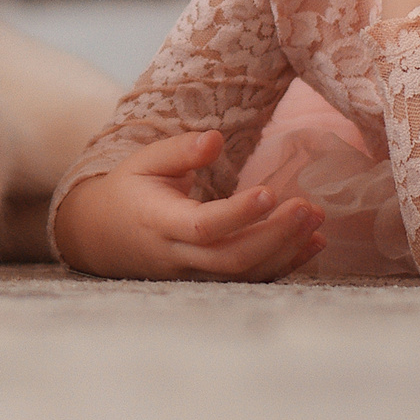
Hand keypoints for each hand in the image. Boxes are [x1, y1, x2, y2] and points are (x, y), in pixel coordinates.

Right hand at [52, 131, 324, 280]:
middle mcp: (178, 256)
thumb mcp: (145, 162)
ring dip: (287, 250)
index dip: (238, 214)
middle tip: (309, 207)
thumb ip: (181, 151)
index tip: (269, 191)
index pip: (203, 226)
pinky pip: (252, 280)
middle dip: (276, 235)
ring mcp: (194, 275)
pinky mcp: (209, 281)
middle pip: (233, 257)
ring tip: (317, 219)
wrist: (103, 237)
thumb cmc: (130, 191)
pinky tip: (313, 243)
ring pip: (246, 274)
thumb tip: (215, 138)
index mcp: (159, 222)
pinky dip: (286, 264)